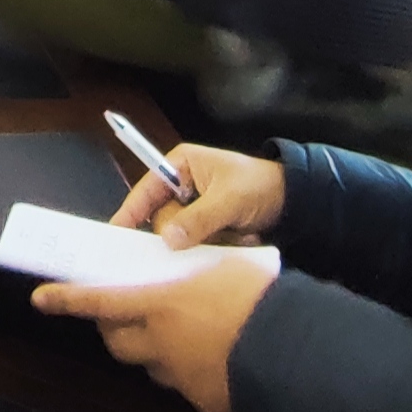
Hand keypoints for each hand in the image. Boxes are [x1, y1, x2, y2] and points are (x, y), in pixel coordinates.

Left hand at [31, 258, 271, 411]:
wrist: (295, 351)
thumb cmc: (261, 296)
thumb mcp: (230, 263)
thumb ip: (201, 266)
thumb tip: (200, 262)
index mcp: (160, 305)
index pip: (98, 301)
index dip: (66, 299)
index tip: (41, 298)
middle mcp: (160, 343)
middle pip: (117, 341)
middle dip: (113, 329)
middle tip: (121, 316)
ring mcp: (179, 376)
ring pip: (150, 365)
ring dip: (152, 350)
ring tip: (180, 334)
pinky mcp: (201, 400)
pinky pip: (184, 384)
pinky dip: (189, 371)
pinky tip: (214, 359)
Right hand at [106, 143, 284, 247]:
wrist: (295, 201)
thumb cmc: (260, 187)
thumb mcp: (229, 200)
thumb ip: (198, 219)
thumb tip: (167, 240)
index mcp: (181, 166)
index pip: (146, 190)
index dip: (131, 212)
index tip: (116, 234)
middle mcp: (182, 186)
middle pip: (163, 219)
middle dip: (186, 231)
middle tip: (214, 232)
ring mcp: (194, 208)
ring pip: (180, 235)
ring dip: (205, 240)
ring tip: (233, 234)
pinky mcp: (206, 227)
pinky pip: (196, 243)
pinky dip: (214, 245)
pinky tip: (236, 239)